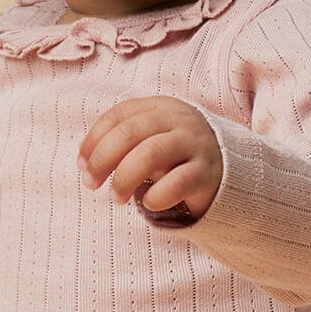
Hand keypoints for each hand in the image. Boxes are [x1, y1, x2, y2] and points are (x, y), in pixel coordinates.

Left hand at [78, 96, 221, 221]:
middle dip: (102, 160)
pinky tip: (149, 204)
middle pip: (129, 133)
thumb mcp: (152, 141)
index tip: (81, 164)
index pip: (119, 116)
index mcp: (161, 107)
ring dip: (124, 178)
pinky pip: (175, 184)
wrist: (229, 176)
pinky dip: (155, 197)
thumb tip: (84, 161)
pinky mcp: (208, 174)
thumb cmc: (178, 161)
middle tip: (90, 184)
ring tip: (115, 198)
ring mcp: (196, 145)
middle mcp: (180, 120)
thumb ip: (123, 143)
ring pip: (150, 154)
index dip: (94, 140)